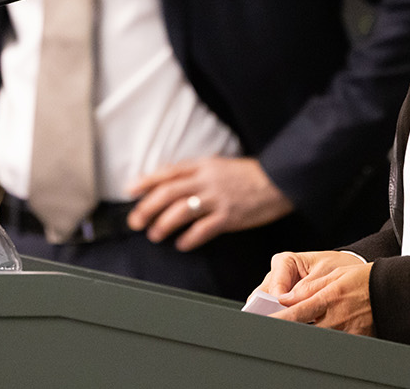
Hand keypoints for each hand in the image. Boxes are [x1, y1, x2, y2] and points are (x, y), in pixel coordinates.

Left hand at [126, 156, 293, 250]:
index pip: (168, 172)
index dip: (147, 181)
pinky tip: (181, 244)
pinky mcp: (230, 216)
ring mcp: (218, 198)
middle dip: (147, 207)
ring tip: (155, 234)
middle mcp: (206, 180)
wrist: (279, 180)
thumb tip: (171, 181)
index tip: (131, 191)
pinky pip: (203, 229)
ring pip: (182, 210)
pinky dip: (189, 238)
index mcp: (203, 166)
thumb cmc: (248, 175)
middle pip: (169, 192)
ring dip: (164, 224)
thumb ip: (196, 172)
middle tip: (135, 221)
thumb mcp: (219, 166)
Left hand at [257, 250, 372, 334]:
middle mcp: (336, 318)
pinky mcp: (354, 341)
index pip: (296, 313)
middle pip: (304, 331)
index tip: (265, 322)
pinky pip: (334, 344)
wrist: (391, 291)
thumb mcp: (333, 275)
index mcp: (328, 298)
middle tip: (279, 328)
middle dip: (291, 329)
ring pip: (317, 339)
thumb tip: (285, 298)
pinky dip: (325, 338)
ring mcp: (345, 332)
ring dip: (308, 333)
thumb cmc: (362, 280)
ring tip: (305, 327)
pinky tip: (324, 330)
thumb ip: (307, 288)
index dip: (279, 319)